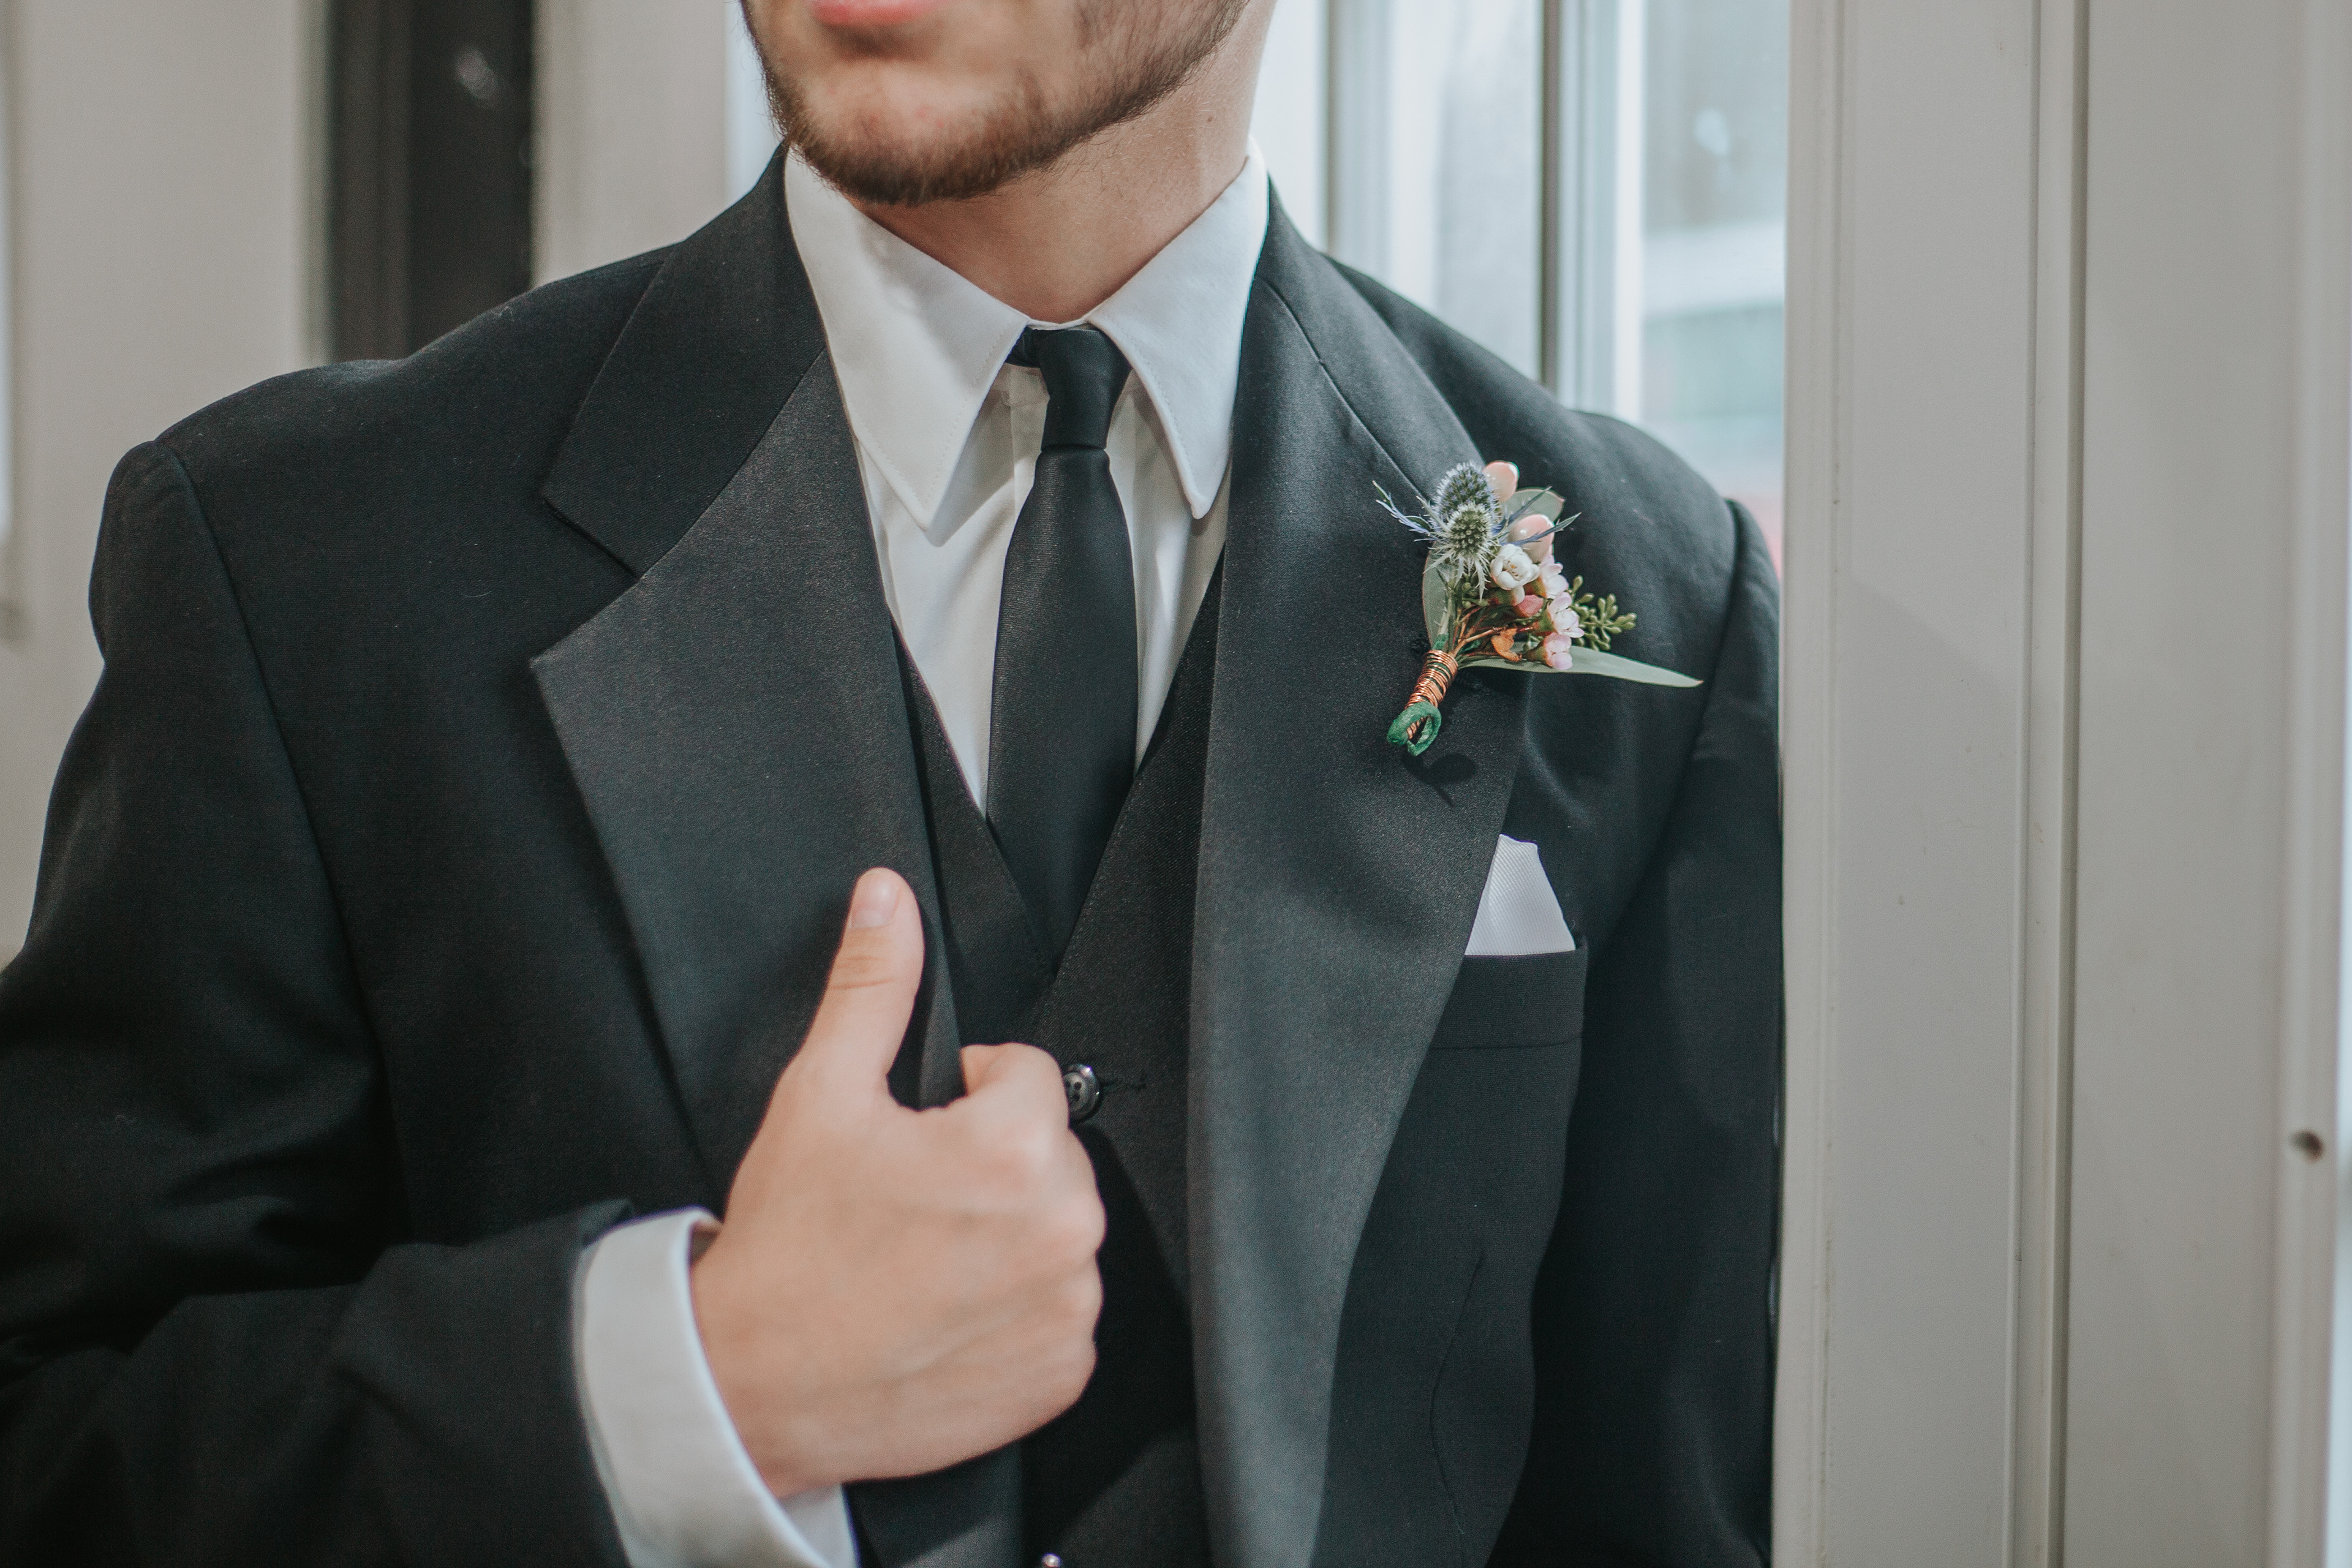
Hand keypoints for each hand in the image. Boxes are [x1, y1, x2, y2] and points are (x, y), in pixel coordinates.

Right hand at [690, 867, 1104, 1496]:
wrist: (753, 1383)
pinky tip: (948, 1308)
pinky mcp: (1059, 1372)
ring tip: (926, 1256)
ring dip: (1009, 1231)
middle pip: (1051, 1151)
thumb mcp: (820, 1093)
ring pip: (1059, 1229)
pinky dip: (1016, 1307)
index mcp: (1014, 1149)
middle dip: (992, 1159)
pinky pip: (1060, 1311)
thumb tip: (888, 900)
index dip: (966, 1092)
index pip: (1027, 1072)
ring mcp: (1067, 1308)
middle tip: (914, 1197)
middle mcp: (1060, 1230)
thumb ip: (871, 985)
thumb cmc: (787, 1248)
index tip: (918, 1131)